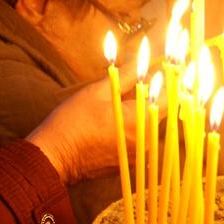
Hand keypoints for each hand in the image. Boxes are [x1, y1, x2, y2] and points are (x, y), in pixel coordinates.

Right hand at [27, 61, 152, 183]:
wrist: (55, 157)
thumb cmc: (73, 122)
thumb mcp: (98, 92)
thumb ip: (127, 75)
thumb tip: (144, 60)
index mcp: (141, 121)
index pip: (168, 96)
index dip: (161, 81)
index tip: (150, 71)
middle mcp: (146, 141)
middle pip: (157, 111)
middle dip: (146, 95)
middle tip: (124, 85)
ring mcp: (138, 155)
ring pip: (146, 125)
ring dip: (136, 111)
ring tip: (111, 105)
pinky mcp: (129, 163)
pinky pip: (137, 139)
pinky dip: (129, 127)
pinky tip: (107, 123)